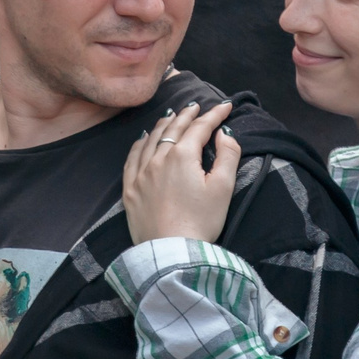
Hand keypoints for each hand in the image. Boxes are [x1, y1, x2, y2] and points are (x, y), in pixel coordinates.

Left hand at [123, 102, 240, 244]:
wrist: (171, 253)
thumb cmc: (201, 222)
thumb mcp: (223, 188)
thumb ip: (228, 155)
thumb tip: (224, 133)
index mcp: (183, 156)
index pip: (200, 127)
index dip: (215, 114)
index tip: (226, 106)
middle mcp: (158, 159)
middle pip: (174, 129)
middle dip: (188, 115)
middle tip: (197, 106)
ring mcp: (140, 174)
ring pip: (151, 139)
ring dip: (164, 125)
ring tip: (172, 116)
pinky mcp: (130, 190)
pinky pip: (132, 157)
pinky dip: (140, 143)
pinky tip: (144, 138)